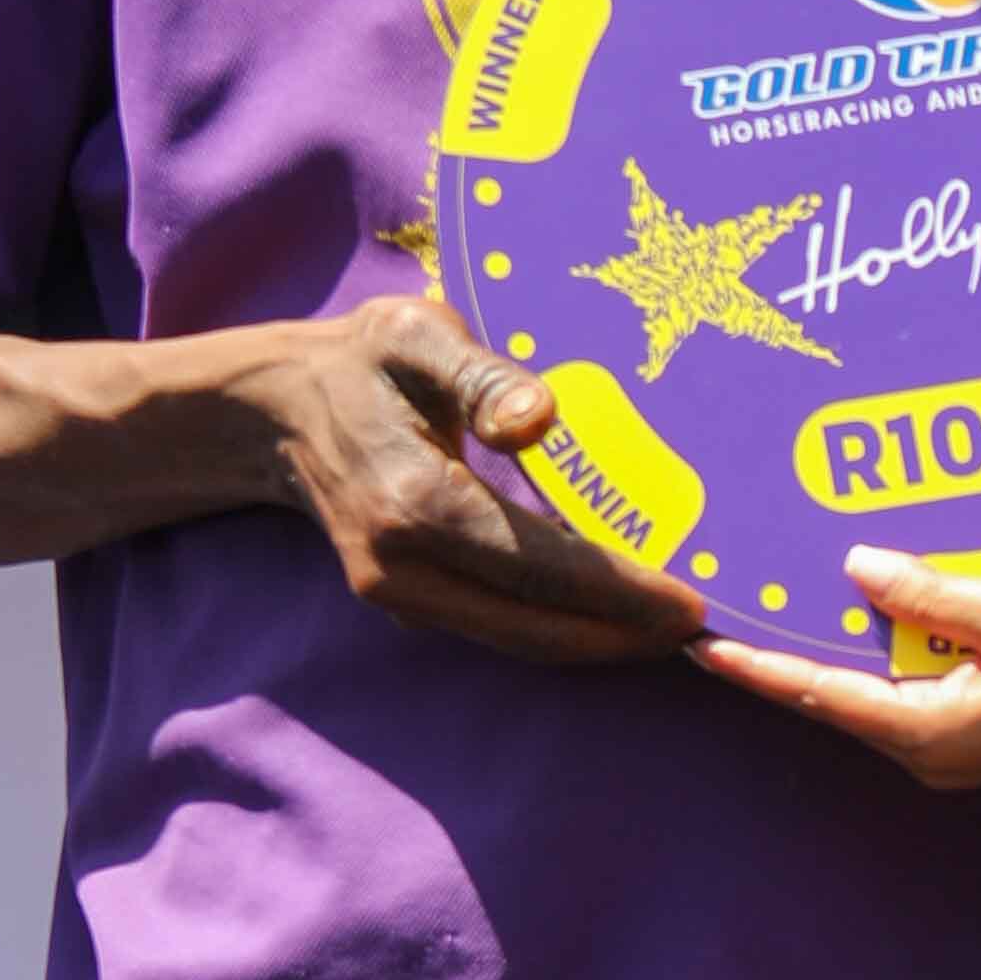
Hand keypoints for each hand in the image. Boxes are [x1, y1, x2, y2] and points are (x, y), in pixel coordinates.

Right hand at [248, 297, 705, 666]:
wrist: (272, 412)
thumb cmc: (361, 363)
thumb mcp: (417, 337)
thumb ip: (482, 374)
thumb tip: (542, 418)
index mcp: (418, 504)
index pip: (542, 568)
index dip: (622, 593)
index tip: (692, 605)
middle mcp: (405, 569)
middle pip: (539, 630)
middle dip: (627, 638)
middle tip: (708, 628)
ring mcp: (399, 597)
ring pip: (520, 642)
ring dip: (599, 642)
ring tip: (675, 628)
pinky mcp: (403, 604)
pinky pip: (498, 629)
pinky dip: (560, 628)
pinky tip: (614, 612)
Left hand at [694, 549, 980, 793]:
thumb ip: (931, 594)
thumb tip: (855, 568)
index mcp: (928, 731)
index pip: (818, 693)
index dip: (756, 667)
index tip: (701, 646)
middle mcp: (927, 752)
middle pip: (836, 695)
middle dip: (786, 651)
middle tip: (731, 604)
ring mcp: (950, 750)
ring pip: (874, 692)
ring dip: (838, 648)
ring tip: (787, 597)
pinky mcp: (974, 737)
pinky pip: (911, 691)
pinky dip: (888, 653)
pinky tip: (875, 613)